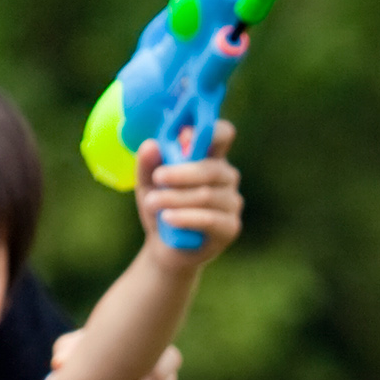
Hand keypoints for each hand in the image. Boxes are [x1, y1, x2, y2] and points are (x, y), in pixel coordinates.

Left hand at [134, 119, 243, 259]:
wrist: (164, 248)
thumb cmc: (160, 207)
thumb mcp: (147, 183)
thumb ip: (147, 164)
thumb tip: (151, 145)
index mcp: (211, 158)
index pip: (223, 134)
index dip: (210, 130)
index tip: (185, 137)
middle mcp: (226, 178)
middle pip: (213, 168)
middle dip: (182, 172)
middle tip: (158, 177)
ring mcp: (231, 203)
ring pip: (207, 195)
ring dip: (176, 198)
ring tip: (152, 203)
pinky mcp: (230, 227)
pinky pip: (210, 219)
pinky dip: (186, 218)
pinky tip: (168, 218)